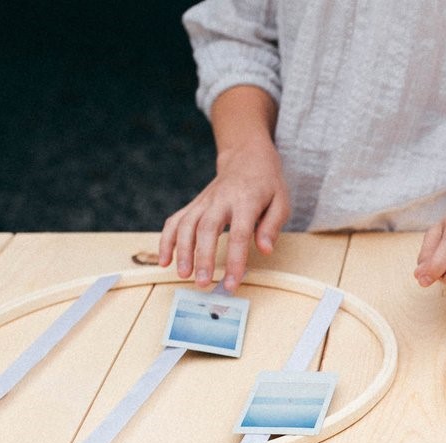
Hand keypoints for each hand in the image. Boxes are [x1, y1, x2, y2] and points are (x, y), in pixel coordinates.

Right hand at [159, 137, 288, 290]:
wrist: (246, 157)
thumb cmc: (267, 184)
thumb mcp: (281, 202)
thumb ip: (272, 226)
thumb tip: (265, 250)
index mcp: (246, 201)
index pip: (239, 234)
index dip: (235, 260)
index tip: (232, 283)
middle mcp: (220, 200)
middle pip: (207, 229)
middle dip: (202, 258)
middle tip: (202, 282)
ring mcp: (204, 201)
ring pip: (186, 225)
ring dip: (182, 251)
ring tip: (183, 275)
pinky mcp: (194, 204)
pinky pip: (175, 221)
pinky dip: (166, 240)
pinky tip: (164, 261)